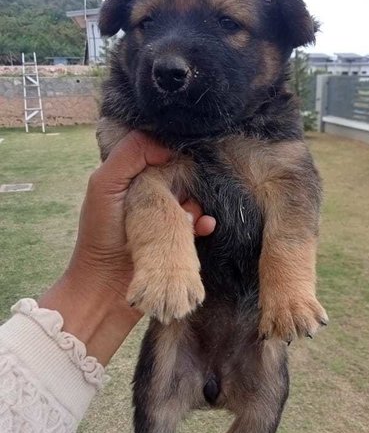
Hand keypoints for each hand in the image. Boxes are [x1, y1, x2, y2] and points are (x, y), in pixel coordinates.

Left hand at [39, 131, 214, 364]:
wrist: (105, 287)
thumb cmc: (100, 234)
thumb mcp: (104, 185)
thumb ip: (129, 155)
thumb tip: (167, 144)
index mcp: (130, 181)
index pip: (157, 157)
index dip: (173, 152)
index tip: (187, 151)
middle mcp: (148, 199)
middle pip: (179, 179)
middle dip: (188, 181)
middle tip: (185, 191)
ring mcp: (163, 223)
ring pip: (192, 202)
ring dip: (197, 205)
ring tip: (192, 215)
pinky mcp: (176, 244)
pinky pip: (198, 227)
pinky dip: (204, 224)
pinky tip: (204, 227)